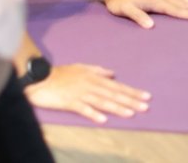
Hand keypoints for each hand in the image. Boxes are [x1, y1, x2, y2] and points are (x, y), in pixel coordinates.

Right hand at [25, 63, 150, 123]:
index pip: (117, 86)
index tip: (146, 97)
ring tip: (131, 113)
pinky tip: (103, 119)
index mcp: (94, 77)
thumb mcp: (81, 68)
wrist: (41, 78)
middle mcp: (90, 84)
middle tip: (145, 106)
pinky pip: (83, 109)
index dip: (132, 92)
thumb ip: (98, 70)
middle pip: (113, 94)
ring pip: (102, 101)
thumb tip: (113, 74)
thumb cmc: (62, 73)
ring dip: (117, 108)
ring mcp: (80, 93)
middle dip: (130, 100)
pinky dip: (93, 114)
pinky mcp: (69, 101)